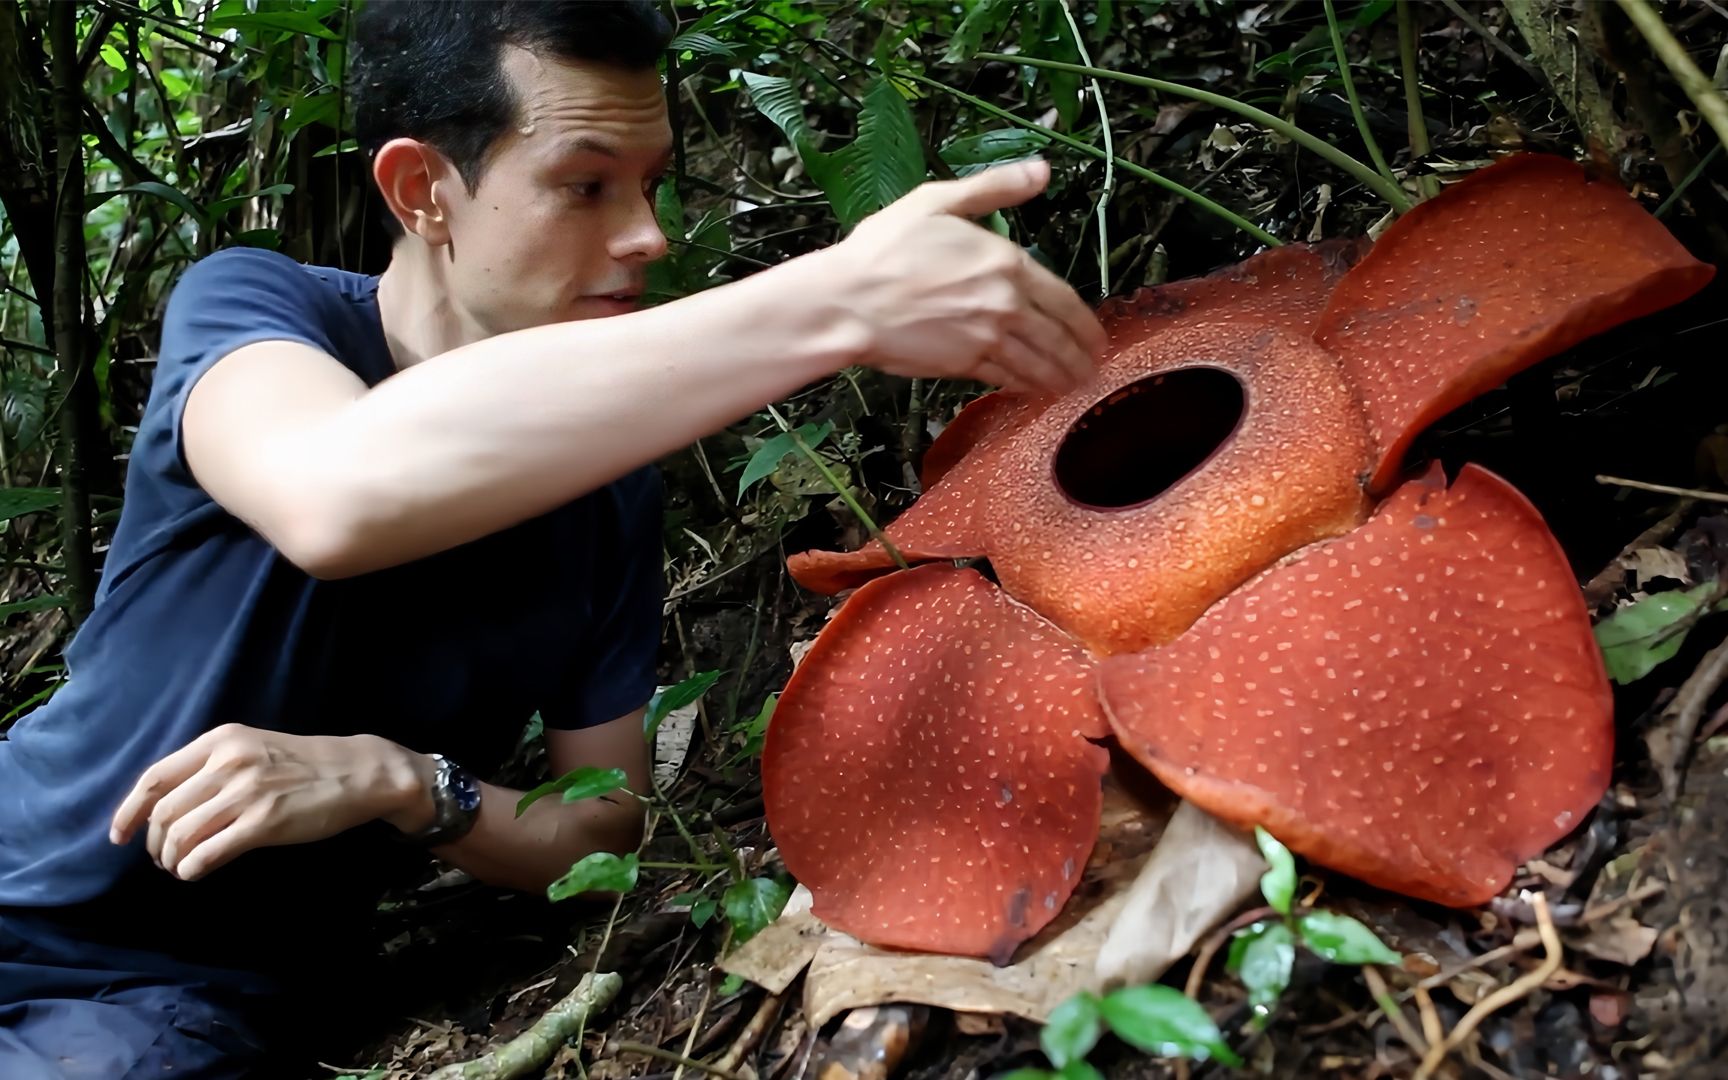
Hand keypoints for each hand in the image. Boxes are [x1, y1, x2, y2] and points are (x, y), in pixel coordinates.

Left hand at [109, 723, 432, 880]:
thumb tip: (167, 805)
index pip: (154, 778)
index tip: (119, 835)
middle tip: (161, 858)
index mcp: (221, 740)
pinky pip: (208, 853)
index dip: (128, 811)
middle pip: (164, 812)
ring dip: (171, 859)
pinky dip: (192, 868)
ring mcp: (247, 793)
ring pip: (181, 835)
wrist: (359, 772)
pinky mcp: (264, 822)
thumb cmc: (305, 763)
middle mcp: (228, 763)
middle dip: (154, 843)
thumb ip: (212, 767)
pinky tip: (195, 873)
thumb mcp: (253, 747)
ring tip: (179, 866)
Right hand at [811, 158, 1107, 394]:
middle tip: (1093, 368)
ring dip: (1061, 378)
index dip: (1085, 323)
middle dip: (1081, 357)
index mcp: (1005, 262)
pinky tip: (1034, 390)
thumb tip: (1041, 171)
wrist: (848, 301)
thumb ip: (994, 188)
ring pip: (1038, 364)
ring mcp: (986, 338)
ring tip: (1074, 385)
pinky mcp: (964, 365)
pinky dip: (1026, 386)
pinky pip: (1007, 379)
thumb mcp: (937, 201)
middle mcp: (1005, 304)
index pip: (1063, 298)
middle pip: (1058, 338)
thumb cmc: (884, 250)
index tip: (1095, 335)